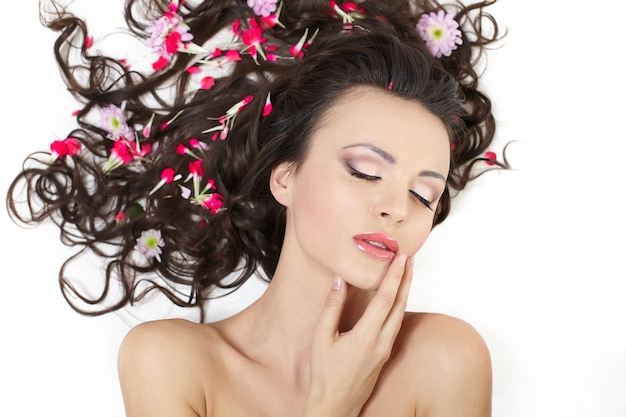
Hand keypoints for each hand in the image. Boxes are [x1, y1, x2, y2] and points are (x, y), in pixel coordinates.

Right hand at [303, 254, 413, 416]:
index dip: (395, 276)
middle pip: (400, 304)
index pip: (386, 299)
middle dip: (406, 278)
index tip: (400, 257)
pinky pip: (396, 324)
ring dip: (404, 291)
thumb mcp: (322, 338)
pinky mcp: (385, 354)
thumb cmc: (325, 375)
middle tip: (409, 257)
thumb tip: (339, 281)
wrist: (335, 405)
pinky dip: (398, 305)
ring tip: (405, 272)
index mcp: (366, 337)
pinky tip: (396, 298)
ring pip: (400, 314)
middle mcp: (381, 342)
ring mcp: (385, 349)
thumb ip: (332, 307)